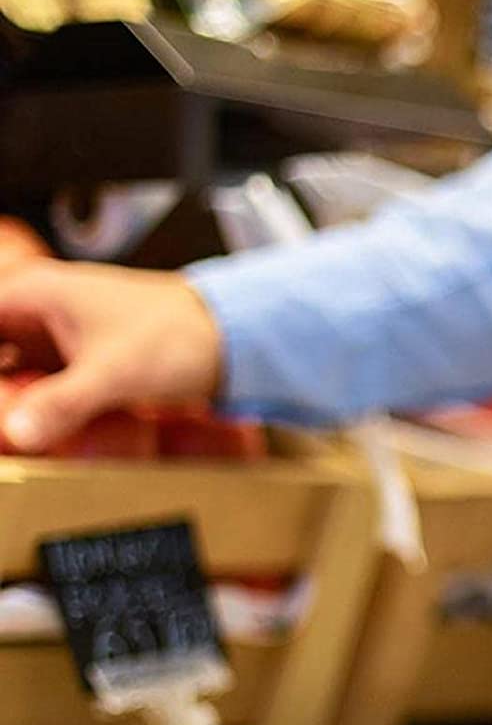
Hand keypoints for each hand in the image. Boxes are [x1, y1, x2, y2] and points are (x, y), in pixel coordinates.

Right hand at [0, 262, 222, 451]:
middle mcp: (40, 309)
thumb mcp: (115, 372)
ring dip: (14, 399)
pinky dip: (35, 405)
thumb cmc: (182, 335)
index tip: (2, 405)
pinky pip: (39, 383)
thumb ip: (63, 403)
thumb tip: (19, 432)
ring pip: (11, 369)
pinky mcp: (81, 361)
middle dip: (3, 389)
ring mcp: (60, 336)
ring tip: (21, 429)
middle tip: (10, 423)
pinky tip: (40, 430)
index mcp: (35, 292)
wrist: (235, 338)